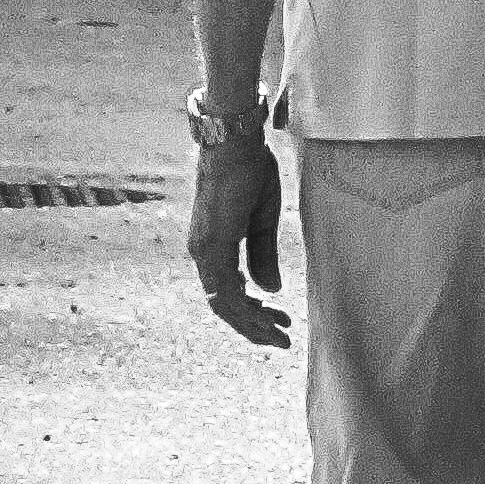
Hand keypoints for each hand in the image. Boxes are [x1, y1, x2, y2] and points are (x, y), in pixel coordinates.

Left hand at [188, 136, 289, 345]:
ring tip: (279, 336)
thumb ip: (262, 256)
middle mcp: (202, 253)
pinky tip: (267, 319)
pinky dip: (246, 310)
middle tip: (282, 340)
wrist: (236, 143)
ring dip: (252, 324)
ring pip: (225, 305)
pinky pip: (225, 291)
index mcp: (213, 247)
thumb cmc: (249, 173)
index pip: (229, 293)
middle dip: (254, 327)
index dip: (253, 313)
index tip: (280, 323)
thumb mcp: (262, 221)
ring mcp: (204, 251)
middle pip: (225, 306)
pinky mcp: (211, 245)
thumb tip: (269, 290)